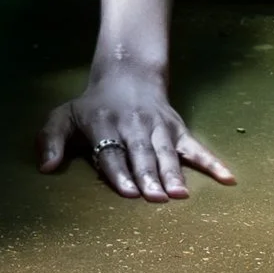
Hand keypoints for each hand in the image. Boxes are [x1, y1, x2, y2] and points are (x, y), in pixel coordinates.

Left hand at [38, 65, 235, 202]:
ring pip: (167, 153)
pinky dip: (212, 162)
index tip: (128, 192)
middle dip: (148, 176)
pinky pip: (197, 148)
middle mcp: (133, 126)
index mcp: (104, 125)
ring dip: (174, 173)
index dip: (119, 172)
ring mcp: (159, 128)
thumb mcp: (63, 116)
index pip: (111, 152)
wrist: (127, 74)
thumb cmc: (92, 106)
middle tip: (155, 198)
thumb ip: (51, 140)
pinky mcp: (178, 130)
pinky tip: (228, 178)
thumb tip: (45, 167)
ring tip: (181, 194)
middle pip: (141, 154)